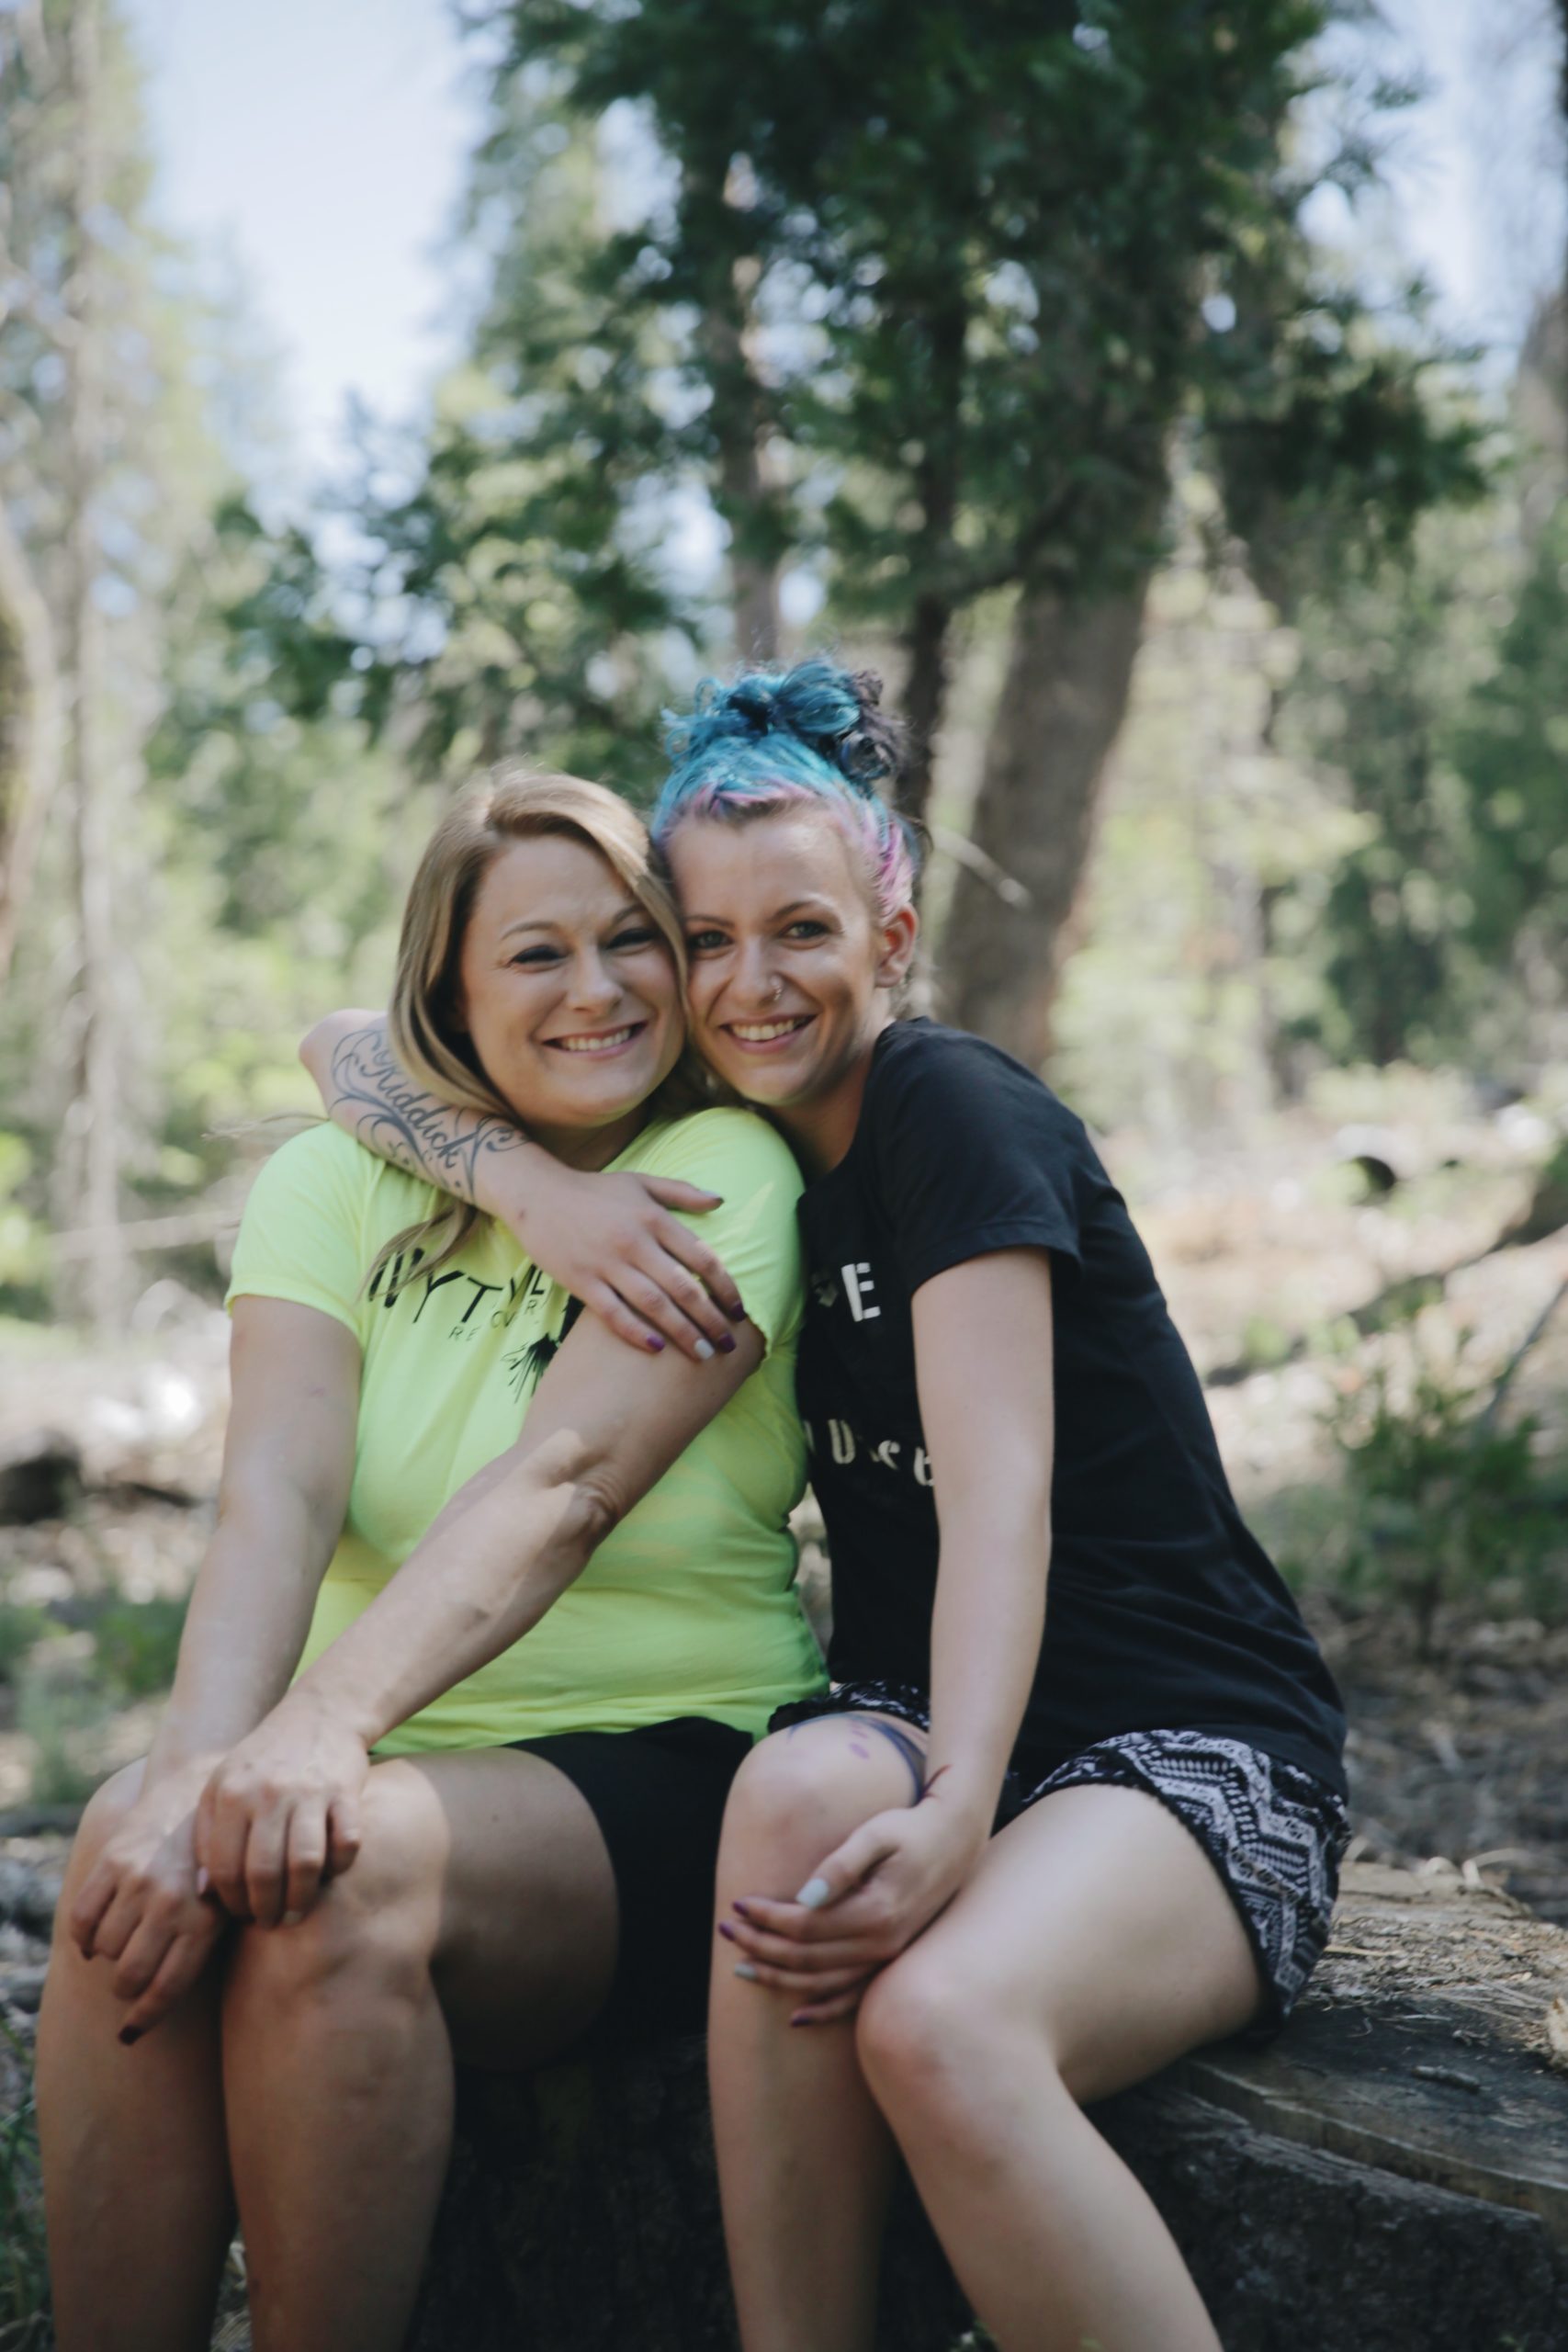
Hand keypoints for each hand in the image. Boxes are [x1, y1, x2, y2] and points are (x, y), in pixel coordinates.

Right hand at [70, 1761, 229, 2038]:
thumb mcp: (228, 1901)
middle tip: (128, 1984)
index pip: (165, 1990)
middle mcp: (172, 1904)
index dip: (143, 2019)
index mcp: (206, 1921)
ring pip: (104, 1949)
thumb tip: (158, 2001)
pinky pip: (82, 1918)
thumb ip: (201, 1946)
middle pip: (129, 1976)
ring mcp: (140, 1881)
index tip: (130, 2032)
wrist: (200, 1787)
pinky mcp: (113, 1860)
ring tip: (121, 1947)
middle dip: (125, 1989)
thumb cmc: (218, 1858)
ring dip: (108, 1956)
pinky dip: (84, 1935)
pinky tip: (97, 1933)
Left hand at [194, 1692, 366, 1927]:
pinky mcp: (345, 1792)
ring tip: (297, 1912)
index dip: (232, 1902)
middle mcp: (266, 1793)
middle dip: (267, 1909)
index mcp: (230, 1794)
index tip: (241, 1914)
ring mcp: (308, 1792)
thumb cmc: (264, 1762)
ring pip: (305, 1865)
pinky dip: (338, 1867)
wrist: (320, 1714)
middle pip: (264, 1873)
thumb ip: (209, 1835)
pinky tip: (329, 1875)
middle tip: (270, 1922)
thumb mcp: (224, 1787)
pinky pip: (345, 1846)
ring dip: (301, 1899)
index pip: (224, 1868)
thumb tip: (205, 1893)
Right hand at [494, 1158, 749, 1364]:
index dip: (726, 1287)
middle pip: (683, 1288)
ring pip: (653, 1305)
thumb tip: (721, 1201)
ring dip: (682, 1333)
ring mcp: (606, 1263)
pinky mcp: (580, 1281)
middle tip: (728, 1345)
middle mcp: (634, 1242)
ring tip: (702, 1354)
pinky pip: (613, 1313)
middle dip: (711, 1320)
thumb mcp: (640, 1181)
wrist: (536, 1194)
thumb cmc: (593, 1190)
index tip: (740, 1311)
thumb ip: (682, 1191)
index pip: (702, 1257)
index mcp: (654, 1218)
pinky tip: (656, 1349)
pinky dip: (636, 1332)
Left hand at [723, 1793, 988, 2024]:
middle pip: (807, 1958)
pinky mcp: (890, 1959)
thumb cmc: (911, 1829)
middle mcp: (881, 1943)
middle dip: (760, 1946)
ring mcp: (886, 1957)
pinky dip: (824, 2009)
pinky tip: (796, 2017)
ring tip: (741, 1967)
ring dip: (779, 1978)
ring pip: (823, 1982)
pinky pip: (854, 1996)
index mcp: (875, 1911)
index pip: (805, 1925)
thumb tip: (803, 1897)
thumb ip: (840, 1866)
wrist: (955, 1840)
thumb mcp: (876, 1834)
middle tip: (725, 1929)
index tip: (737, 1902)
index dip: (767, 1917)